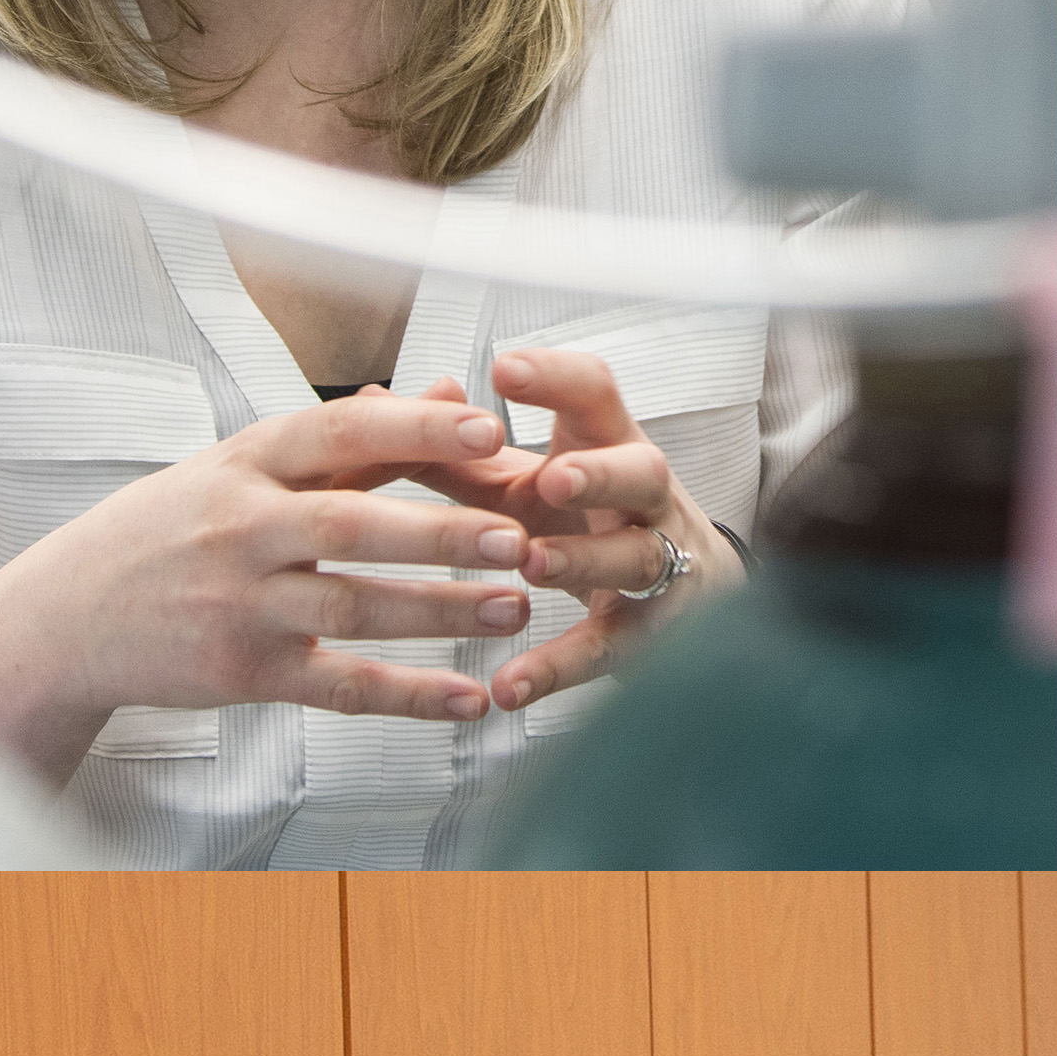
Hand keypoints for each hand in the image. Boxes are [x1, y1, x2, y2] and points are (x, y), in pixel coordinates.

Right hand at [0, 390, 538, 780]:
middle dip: (442, 531)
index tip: (491, 429)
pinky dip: (412, 695)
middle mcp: (240, 528)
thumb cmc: (170, 531)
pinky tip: (470, 698)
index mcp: (243, 462)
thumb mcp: (241, 470)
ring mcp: (242, 605)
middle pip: (354, 525)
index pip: (339, 434)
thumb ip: (353, 441)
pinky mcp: (245, 673)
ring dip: (443, 611)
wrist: (66, 617)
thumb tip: (450, 392)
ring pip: (357, 607)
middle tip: (519, 536)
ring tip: (516, 606)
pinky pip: (343, 685)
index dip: (418, 431)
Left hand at [406, 347, 735, 710]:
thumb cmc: (582, 517)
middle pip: (643, 471)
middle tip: (553, 476)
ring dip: (585, 560)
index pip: (595, 394)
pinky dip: (559, 667)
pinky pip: (608, 649)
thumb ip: (454, 450)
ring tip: (533, 564)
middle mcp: (642, 498)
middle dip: (600, 473)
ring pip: (635, 558)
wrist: (681, 590)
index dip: (556, 379)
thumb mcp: (521, 478)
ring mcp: (654, 564)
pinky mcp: (648, 633)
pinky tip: (509, 686)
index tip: (505, 369)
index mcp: (607, 444)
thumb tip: (375, 403)